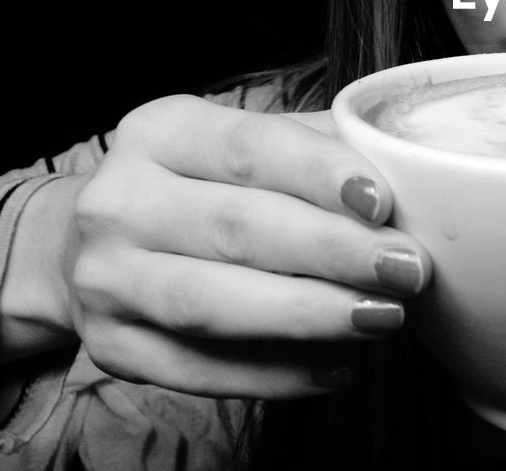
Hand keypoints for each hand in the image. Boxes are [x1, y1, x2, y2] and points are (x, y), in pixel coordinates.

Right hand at [57, 95, 429, 397]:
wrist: (95, 243)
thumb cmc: (203, 185)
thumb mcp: (245, 142)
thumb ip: (318, 146)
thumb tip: (410, 166)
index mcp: (162, 131)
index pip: (249, 146)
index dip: (319, 174)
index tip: (384, 201)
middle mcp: (120, 201)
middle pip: (237, 228)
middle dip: (333, 251)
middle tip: (408, 268)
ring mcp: (106, 279)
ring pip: (212, 303)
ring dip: (307, 315)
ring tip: (383, 317)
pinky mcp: (111, 347)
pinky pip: (198, 370)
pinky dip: (274, 374)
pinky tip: (338, 367)